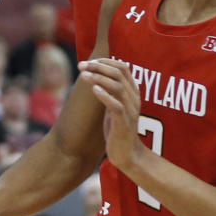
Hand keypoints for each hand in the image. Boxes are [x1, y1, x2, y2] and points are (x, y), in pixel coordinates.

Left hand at [78, 57, 144, 175]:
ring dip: (99, 78)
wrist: (127, 154)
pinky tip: (93, 89)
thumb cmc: (118, 129)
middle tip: (81, 66)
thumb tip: (96, 75)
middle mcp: (134, 99)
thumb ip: (110, 91)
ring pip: (118, 87)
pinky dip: (105, 96)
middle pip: (119, 73)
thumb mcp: (114, 106)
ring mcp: (130, 111)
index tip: (88, 61)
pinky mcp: (124, 124)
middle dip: (99, 66)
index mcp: (133, 92)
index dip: (105, 61)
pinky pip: (116, 106)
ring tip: (83, 75)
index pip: (123, 67)